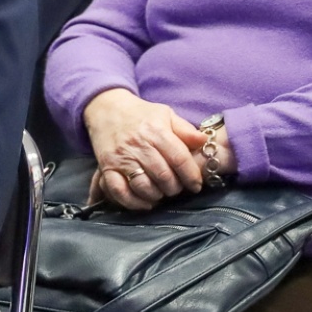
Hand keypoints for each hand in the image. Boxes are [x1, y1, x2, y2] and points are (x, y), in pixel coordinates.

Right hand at [82, 88, 205, 210]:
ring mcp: (121, 157)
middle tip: (177, 188)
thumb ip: (185, 130)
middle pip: (163, 176)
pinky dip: (133, 202)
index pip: (179, 159)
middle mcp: (138, 145)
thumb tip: (204, 141)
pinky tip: (145, 203)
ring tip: (162, 193)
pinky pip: (119, 191)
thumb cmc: (140, 114)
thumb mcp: (166, 114)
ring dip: (157, 195)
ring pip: (143, 186)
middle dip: (175, 188)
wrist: (107, 108)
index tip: (196, 185)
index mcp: (156, 131)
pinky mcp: (107, 167)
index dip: (191, 176)